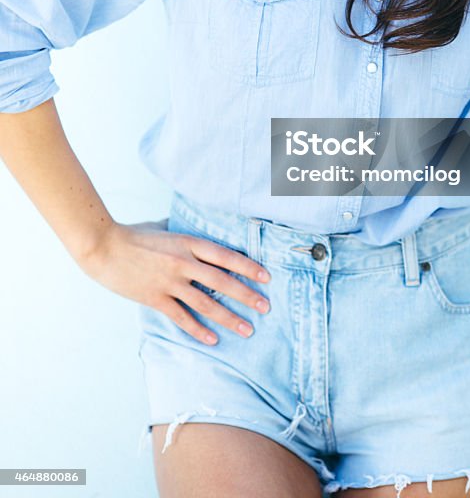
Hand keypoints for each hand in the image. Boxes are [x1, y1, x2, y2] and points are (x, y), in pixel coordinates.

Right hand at [80, 218, 271, 344]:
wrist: (104, 246)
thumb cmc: (134, 234)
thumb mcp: (165, 228)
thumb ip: (184, 237)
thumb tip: (199, 239)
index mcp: (189, 242)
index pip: (226, 256)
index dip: (248, 267)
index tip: (266, 278)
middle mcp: (183, 262)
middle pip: (222, 281)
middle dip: (247, 296)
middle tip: (266, 307)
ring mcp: (169, 282)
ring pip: (206, 303)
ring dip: (229, 318)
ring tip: (247, 330)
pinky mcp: (155, 298)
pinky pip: (181, 318)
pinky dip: (198, 330)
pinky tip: (213, 340)